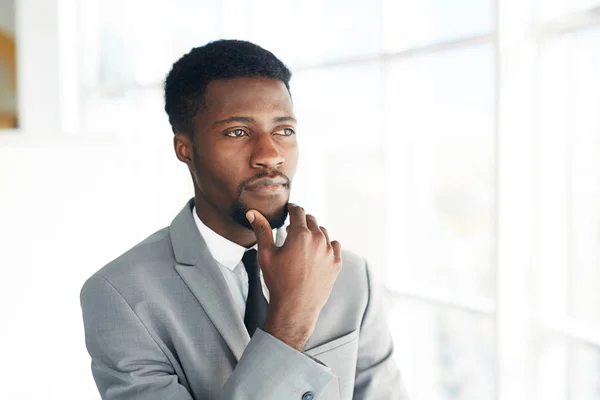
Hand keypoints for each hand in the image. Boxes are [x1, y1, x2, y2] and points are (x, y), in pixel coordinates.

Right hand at [246, 204, 341, 350]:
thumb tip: (253, 213)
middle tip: (292, 228)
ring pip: (323, 232)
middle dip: (301, 221)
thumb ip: (262, 230)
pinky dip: (326, 244)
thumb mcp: (266, 254)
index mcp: (301, 234)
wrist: (295, 307)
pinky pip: (334, 246)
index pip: (298, 211)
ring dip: (314, 232)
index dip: (292, 209)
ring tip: (303, 241)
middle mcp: (318, 239)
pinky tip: (317, 251)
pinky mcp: (336, 263)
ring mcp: (329, 252)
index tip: (289, 210)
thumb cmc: (278, 282)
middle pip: (311, 220)